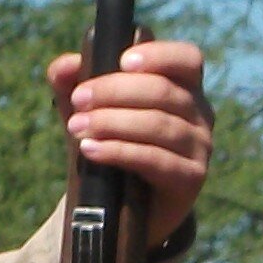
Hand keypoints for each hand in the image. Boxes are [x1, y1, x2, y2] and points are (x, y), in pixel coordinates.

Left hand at [49, 34, 212, 239]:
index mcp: (183, 87)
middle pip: (163, 91)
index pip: (187, 59)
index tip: (122, 61)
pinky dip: (119, 151)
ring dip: (111, 122)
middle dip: (114, 91)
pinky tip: (90, 149)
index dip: (159, 55)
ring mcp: (199, 146)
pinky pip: (156, 160)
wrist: (119, 206)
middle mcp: (199, 113)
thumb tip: (62, 66)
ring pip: (159, 124)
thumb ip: (72, 85)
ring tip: (76, 127)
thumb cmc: (110, 145)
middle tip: (79, 99)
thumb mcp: (90, 112)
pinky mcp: (190, 178)